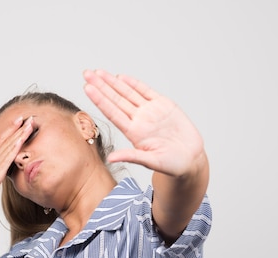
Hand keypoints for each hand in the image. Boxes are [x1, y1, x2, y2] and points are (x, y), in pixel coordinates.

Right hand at [0, 116, 32, 209]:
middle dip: (19, 129)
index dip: (11, 128)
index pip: (2, 139)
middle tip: (30, 118)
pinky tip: (20, 141)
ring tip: (29, 126)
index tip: (20, 119)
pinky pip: (7, 159)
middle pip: (8, 140)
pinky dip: (14, 149)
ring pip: (9, 147)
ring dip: (20, 135)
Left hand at [83, 69, 204, 177]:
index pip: (112, 112)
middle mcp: (139, 120)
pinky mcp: (164, 106)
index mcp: (134, 133)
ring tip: (99, 72)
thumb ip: (131, 156)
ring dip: (113, 82)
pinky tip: (121, 77)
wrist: (191, 159)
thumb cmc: (172, 164)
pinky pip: (146, 92)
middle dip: (101, 86)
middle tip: (87, 73)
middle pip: (116, 100)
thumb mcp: (151, 162)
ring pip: (128, 93)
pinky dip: (134, 84)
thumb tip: (110, 158)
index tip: (87, 88)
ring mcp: (150, 112)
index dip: (100, 100)